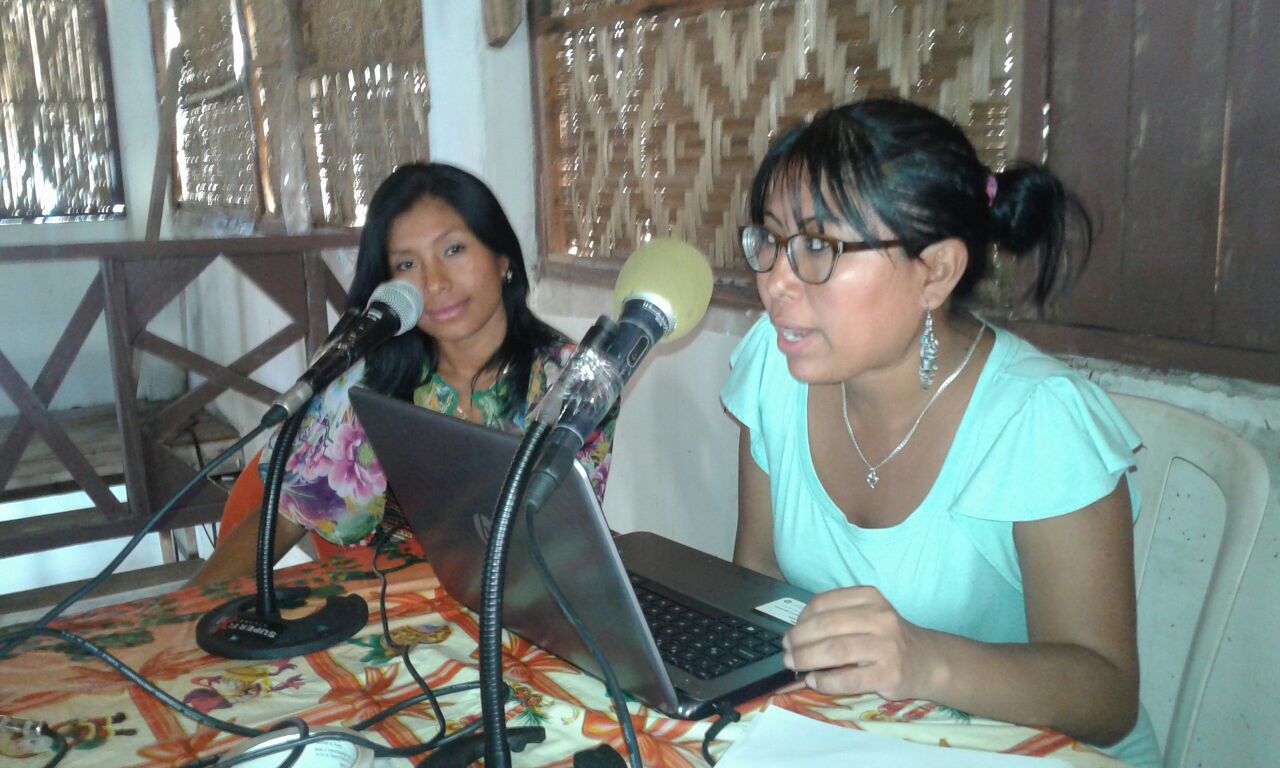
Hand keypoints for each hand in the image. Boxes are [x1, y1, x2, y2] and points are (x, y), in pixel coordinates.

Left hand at [782, 586, 935, 701]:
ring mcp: (887, 646)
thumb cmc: (888, 638)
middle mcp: (880, 617)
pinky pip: (848, 679)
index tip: (792, 632)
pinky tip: (815, 681)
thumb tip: (795, 635)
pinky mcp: (889, 674)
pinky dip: (825, 681)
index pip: (824, 603)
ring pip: (835, 651)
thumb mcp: (868, 615)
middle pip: (826, 626)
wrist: (928, 662)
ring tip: (794, 665)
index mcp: (870, 597)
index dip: (801, 619)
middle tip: (786, 652)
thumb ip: (837, 617)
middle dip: (799, 640)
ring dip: (807, 659)